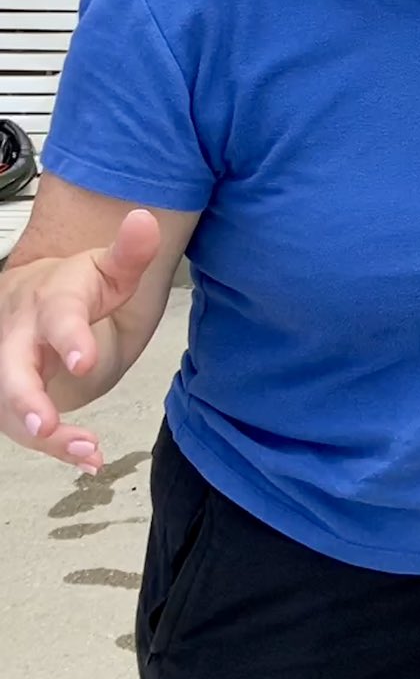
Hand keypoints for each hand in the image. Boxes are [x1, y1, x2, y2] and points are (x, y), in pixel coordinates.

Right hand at [1, 208, 159, 473]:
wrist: (34, 295)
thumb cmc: (77, 287)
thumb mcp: (108, 268)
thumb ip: (130, 252)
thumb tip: (145, 219)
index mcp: (49, 300)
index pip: (56, 317)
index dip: (68, 339)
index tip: (82, 362)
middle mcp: (17, 334)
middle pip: (11, 366)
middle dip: (25, 396)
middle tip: (47, 423)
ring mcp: (8, 366)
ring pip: (10, 404)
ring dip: (46, 434)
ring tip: (89, 450)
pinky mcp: (8, 394)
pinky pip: (20, 424)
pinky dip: (53, 446)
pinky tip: (89, 459)